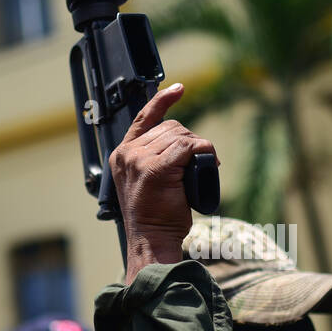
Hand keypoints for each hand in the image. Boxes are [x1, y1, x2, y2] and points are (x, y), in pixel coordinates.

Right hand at [110, 83, 217, 282]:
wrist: (152, 241)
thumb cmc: (155, 218)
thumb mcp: (148, 183)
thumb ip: (154, 161)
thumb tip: (182, 145)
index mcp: (122, 155)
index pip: (144, 118)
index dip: (162, 101)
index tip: (179, 89)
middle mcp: (127, 154)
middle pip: (170, 127)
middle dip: (190, 142)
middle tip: (198, 165)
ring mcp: (139, 160)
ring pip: (181, 136)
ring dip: (198, 150)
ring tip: (201, 172)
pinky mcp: (156, 168)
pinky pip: (188, 147)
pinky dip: (204, 152)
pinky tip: (209, 162)